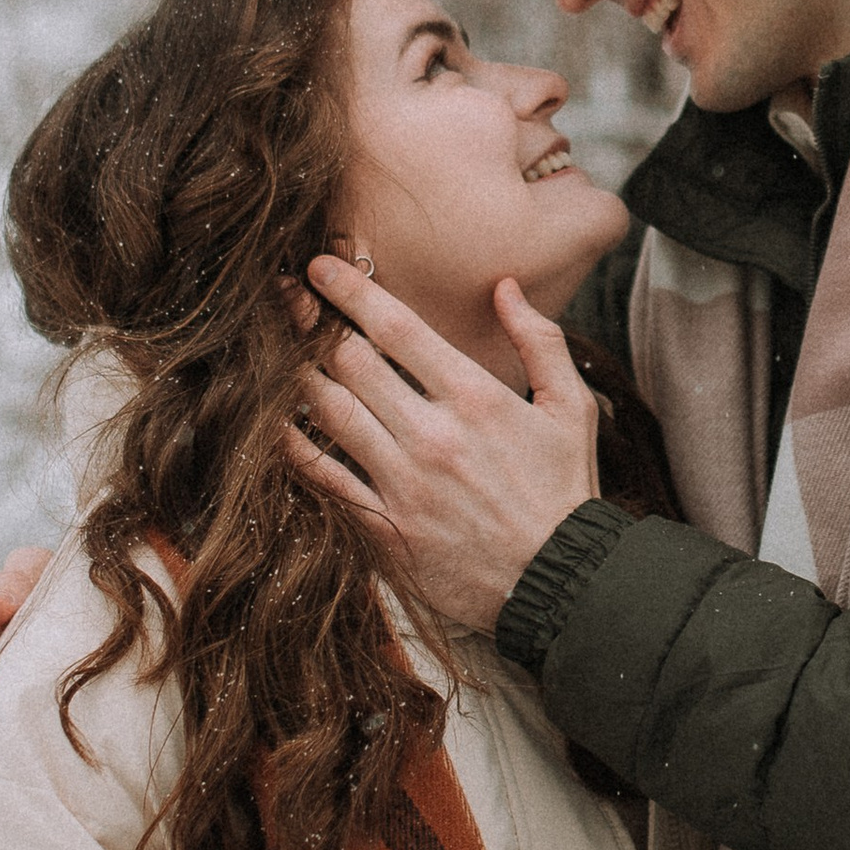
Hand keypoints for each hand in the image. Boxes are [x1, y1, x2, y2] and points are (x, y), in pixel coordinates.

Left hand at [288, 256, 601, 632]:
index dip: (350, 290)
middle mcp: (432, 434)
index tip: (320, 266)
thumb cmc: (566, 493)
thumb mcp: (573, 409)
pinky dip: (295, 447)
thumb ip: (541, 342)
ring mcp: (403, 483)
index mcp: (476, 398)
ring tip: (276, 350)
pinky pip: (325, 477)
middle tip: (285, 297)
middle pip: (349, 361)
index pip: (396, 327)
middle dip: (309, 320)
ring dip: (296, 375)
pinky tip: (279, 424)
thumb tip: (504, 287)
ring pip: (329, 413)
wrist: (560, 583)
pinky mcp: (386, 526)